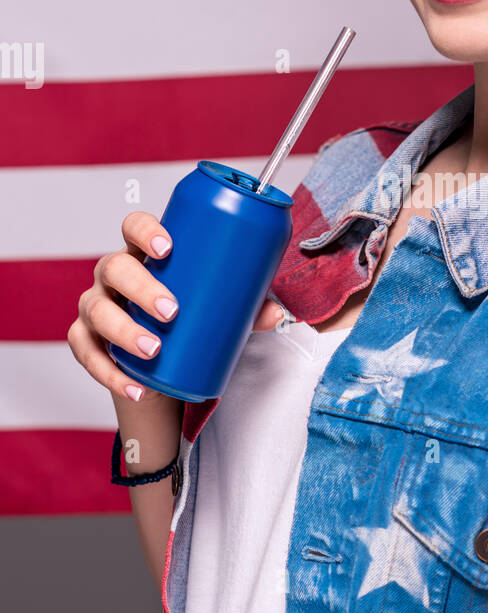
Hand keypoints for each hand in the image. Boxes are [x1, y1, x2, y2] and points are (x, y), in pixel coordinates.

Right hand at [67, 211, 284, 400]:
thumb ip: (246, 308)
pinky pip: (86, 354)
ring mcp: (96, 306)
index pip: (133, 226)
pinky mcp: (87, 341)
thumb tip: (275, 313)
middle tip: (172, 311)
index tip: (168, 246)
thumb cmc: (188, 317)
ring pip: (97, 311)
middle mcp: (113, 276)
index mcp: (144, 254)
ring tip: (153, 349)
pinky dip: (109, 372)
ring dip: (123, 331)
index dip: (145, 230)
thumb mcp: (218, 308)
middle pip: (113, 267)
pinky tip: (134, 386)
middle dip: (141, 288)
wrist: (162, 362)